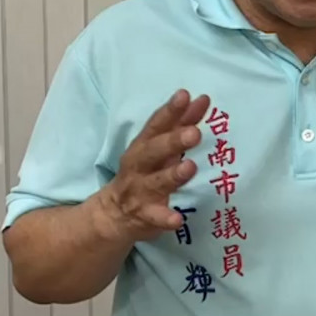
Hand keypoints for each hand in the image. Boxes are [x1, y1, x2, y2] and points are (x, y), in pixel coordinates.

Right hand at [93, 90, 209, 242]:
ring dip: (172, 175)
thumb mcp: (158, 147)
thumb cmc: (144, 171)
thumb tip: (202, 100)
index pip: (157, 125)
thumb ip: (180, 125)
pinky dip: (165, 219)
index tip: (186, 96)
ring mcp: (140, 191)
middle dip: (173, 141)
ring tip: (190, 167)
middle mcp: (139, 166)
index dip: (171, 111)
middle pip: (154, 151)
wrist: (113, 213)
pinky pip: (155, 218)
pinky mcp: (144, 216)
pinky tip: (178, 219)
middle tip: (194, 133)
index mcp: (144, 146)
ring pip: (156, 182)